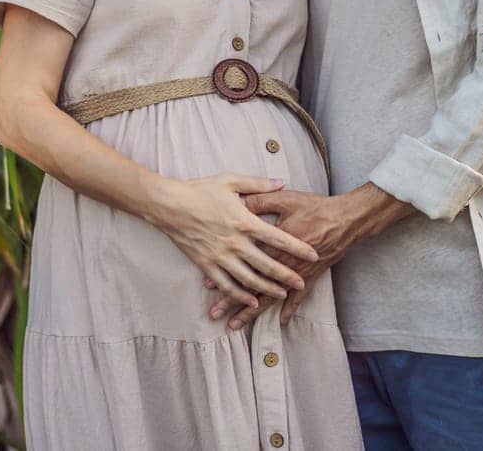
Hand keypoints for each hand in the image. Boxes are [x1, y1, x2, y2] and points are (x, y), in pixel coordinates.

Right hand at [151, 175, 319, 309]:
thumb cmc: (200, 190)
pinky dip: (240, 294)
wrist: (169, 205)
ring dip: (267, 288)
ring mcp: (220, 256)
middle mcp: (235, 243)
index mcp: (245, 222)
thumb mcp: (231, 181)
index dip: (298, 248)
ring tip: (282, 294)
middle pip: (267, 264)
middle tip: (302, 282)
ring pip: (249, 278)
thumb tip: (282, 182)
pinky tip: (252, 300)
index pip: (278, 238)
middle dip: (287, 275)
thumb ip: (259, 184)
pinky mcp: (206, 265)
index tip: (313, 255)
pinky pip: (227, 284)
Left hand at [207, 184, 412, 327]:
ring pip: (270, 298)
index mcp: (274, 246)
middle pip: (253, 287)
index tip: (208, 285)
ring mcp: (297, 274)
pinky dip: (289, 309)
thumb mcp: (286, 199)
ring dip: (252, 313)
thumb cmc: (315, 207)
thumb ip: (260, 200)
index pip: (244, 264)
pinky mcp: (311, 276)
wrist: (346, 220)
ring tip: (235, 325)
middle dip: (232, 302)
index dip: (226, 273)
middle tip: (214, 314)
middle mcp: (283, 265)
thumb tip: (237, 203)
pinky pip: (299, 298)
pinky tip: (281, 322)